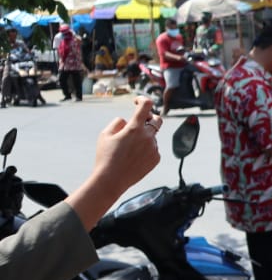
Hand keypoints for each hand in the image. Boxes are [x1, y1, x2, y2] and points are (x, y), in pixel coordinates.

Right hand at [67, 98, 161, 229]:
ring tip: (127, 150)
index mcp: (135, 128)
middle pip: (157, 119)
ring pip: (152, 137)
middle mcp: (148, 137)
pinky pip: (152, 149)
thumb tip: (128, 121)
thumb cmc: (105, 156)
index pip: (146, 105)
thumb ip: (118, 123)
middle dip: (150, 118)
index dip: (143, 100)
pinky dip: (145, 149)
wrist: (111, 180)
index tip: (137, 102)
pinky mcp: (156, 158)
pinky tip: (133, 158)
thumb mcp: (105, 134)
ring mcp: (154, 148)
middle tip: (140, 122)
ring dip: (143, 138)